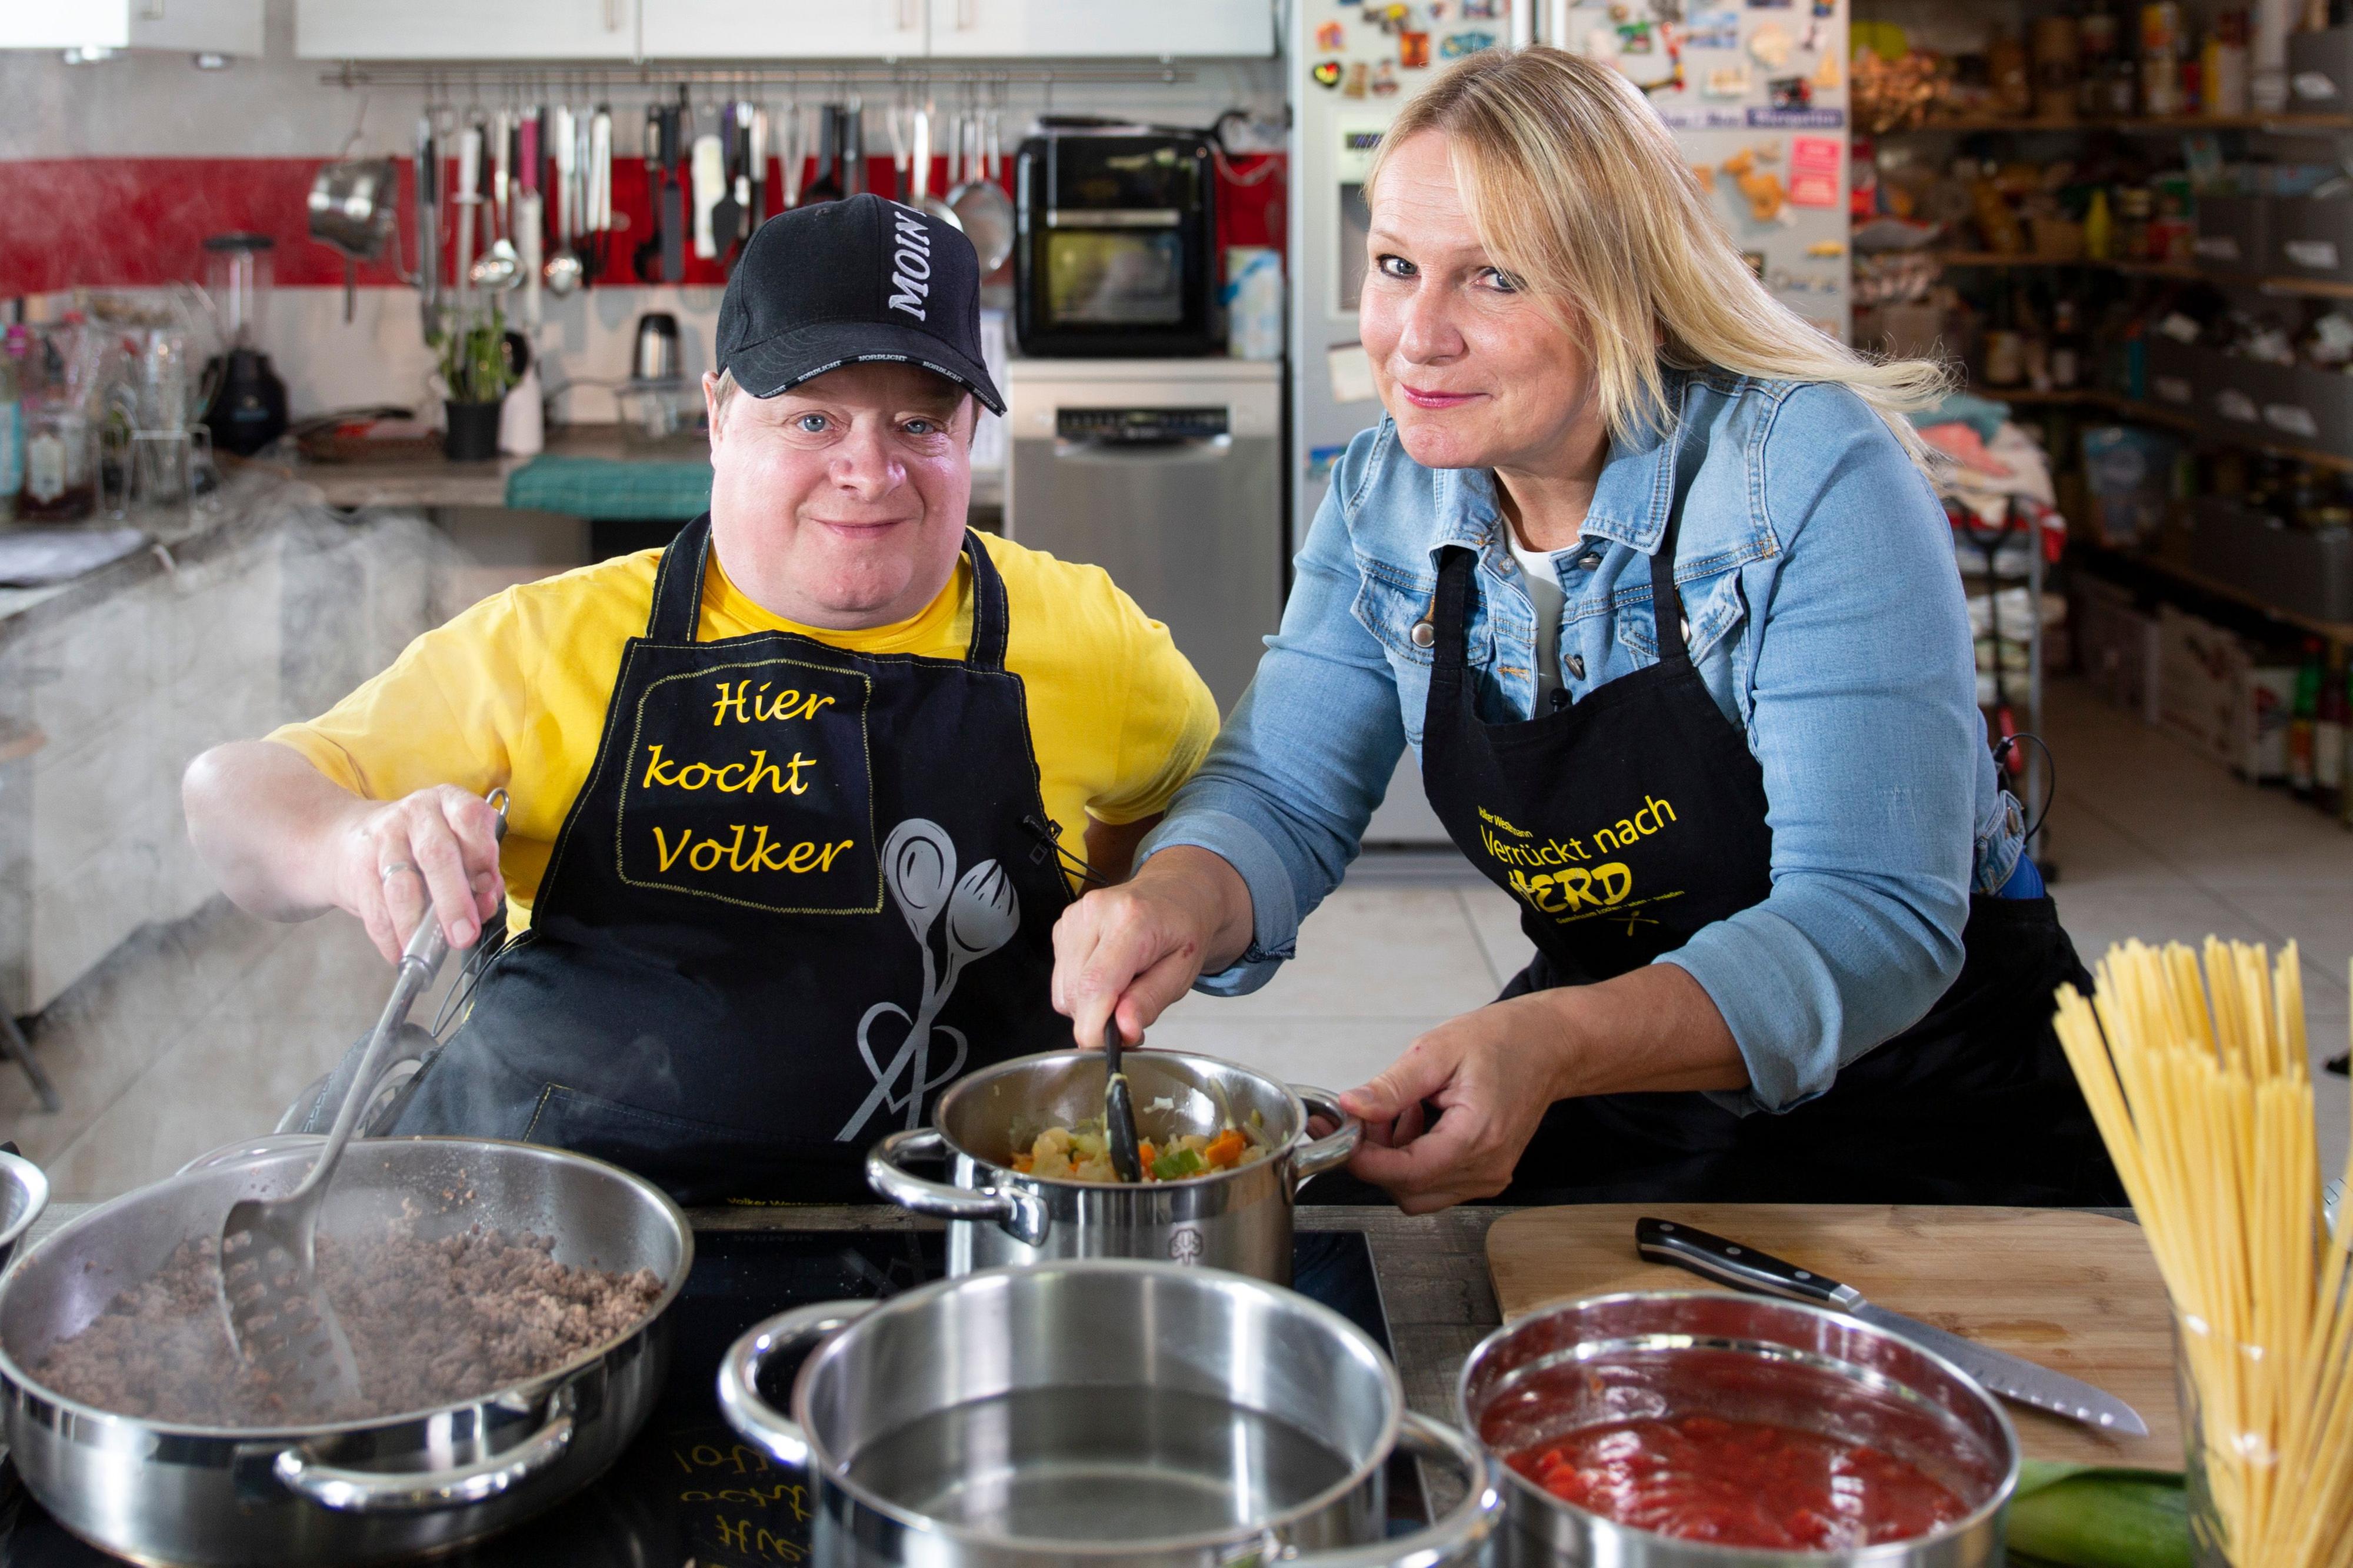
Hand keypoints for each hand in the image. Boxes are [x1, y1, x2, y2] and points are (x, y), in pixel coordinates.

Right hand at [331, 786, 505, 961]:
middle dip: (454, 902)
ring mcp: (383, 838)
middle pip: (436, 855)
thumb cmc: (424, 847)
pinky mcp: (357, 866)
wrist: (353, 839)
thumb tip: (485, 903)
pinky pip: (375, 908)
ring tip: (428, 951)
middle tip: (464, 936)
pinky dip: (390, 936)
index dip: (482, 854)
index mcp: (451, 802)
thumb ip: (479, 873)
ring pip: (402, 887)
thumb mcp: (459, 846)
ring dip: (417, 926)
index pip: (470, 817)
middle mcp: (417, 813)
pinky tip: (400, 951)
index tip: (488, 889)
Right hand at [1050, 847, 1250, 1050]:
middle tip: (1129, 1016)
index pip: (1096, 984)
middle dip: (1097, 1018)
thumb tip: (1122, 1031)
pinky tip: (1107, 974)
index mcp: (1132, 920)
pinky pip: (1061, 977)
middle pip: (1075, 991)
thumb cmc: (1183, 930)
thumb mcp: (1183, 972)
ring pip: (1063, 990)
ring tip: (1122, 989)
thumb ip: (1151, 1000)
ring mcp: (1074, 916)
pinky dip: (1081, 988)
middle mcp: (1095, 912)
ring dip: (1088, 1004)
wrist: (1176, 892)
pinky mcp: (1063, 925)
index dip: (1094, 1026)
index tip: (1107, 1047)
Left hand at [1339, 996, 1569, 1213]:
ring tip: (1396, 1113)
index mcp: (1477, 1135)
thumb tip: (1352, 1107)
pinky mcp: (1488, 1175)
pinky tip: (1416, 1123)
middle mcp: (1488, 1167)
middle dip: (1376, 1158)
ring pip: (1419, 1192)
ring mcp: (1490, 1176)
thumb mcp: (1437, 1051)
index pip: (1408, 1173)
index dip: (1365, 1160)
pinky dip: (1415, 1161)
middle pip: (1409, 1190)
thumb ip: (1392, 1086)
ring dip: (1394, 1160)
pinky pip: (1437, 1184)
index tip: (1340, 1135)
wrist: (1546, 1046)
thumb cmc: (1501, 1041)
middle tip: (1367, 1116)